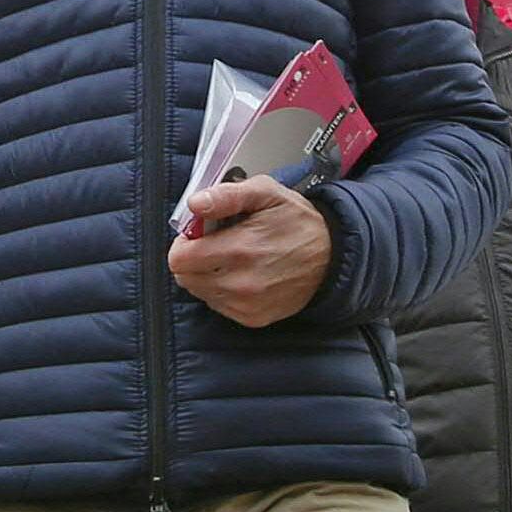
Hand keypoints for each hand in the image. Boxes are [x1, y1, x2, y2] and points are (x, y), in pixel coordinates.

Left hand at [169, 178, 333, 326]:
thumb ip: (227, 195)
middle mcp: (241, 283)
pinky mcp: (253, 318)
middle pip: (185, 277)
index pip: (179, 259)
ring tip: (231, 258)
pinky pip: (217, 305)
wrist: (332, 257)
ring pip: (199, 292)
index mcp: (240, 249)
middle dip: (192, 259)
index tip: (198, 234)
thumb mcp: (266, 193)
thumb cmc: (297, 222)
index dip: (184, 242)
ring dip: (206, 275)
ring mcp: (247, 304)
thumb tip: (195, 203)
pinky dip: (221, 290)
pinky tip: (241, 275)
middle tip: (214, 244)